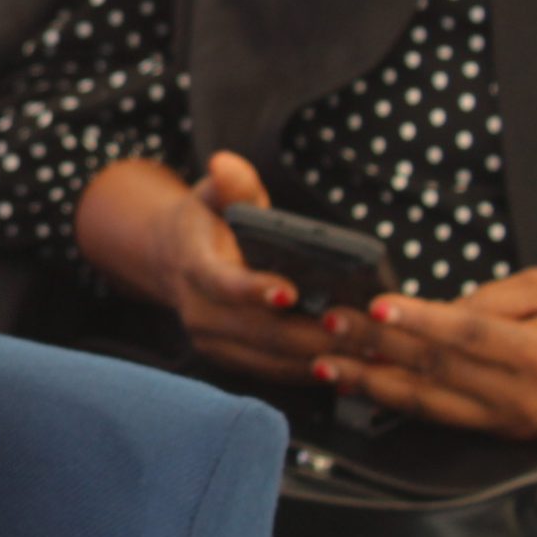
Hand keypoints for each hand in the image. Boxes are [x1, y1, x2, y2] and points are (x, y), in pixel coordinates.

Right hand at [76, 153, 333, 382]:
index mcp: (194, 265)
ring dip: (315, 359)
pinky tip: (347, 366)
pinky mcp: (226, 358)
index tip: (291, 291)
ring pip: (267, 360)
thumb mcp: (216, 196)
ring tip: (365, 354)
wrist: (172, 257)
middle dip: (307, 335)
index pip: (222, 282)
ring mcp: (209, 340)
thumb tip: (226, 163)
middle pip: (256, 331)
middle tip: (357, 332)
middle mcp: (196, 310)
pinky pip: (270, 373)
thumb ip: (233, 185)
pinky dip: (307, 372)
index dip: (254, 289)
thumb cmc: (208, 223)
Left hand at [318, 269, 536, 437]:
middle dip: (376, 346)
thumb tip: (436, 309)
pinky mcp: (505, 431)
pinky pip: (443, 416)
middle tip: (329, 324)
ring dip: (372, 382)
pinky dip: (398, 401)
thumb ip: (492, 299)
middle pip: (436, 369)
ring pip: (429, 403)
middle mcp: (521, 395)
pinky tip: (364, 386)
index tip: (376, 305)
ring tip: (326, 364)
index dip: (419, 320)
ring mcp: (511, 420)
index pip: (468, 335)